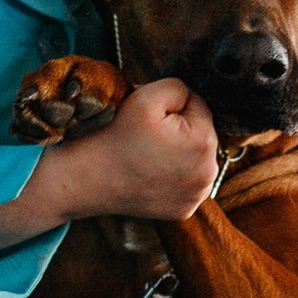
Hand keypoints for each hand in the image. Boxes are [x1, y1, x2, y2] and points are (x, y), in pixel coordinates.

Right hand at [41, 76, 219, 222]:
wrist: (89, 177)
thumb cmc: (116, 135)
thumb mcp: (147, 95)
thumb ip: (179, 87)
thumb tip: (192, 99)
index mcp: (205, 143)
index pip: (200, 108)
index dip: (173, 107)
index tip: (151, 119)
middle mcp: (208, 175)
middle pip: (201, 135)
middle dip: (180, 131)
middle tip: (147, 137)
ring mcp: (196, 197)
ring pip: (195, 160)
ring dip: (180, 154)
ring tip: (148, 156)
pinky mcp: (183, 210)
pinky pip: (185, 183)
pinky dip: (173, 178)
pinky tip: (150, 174)